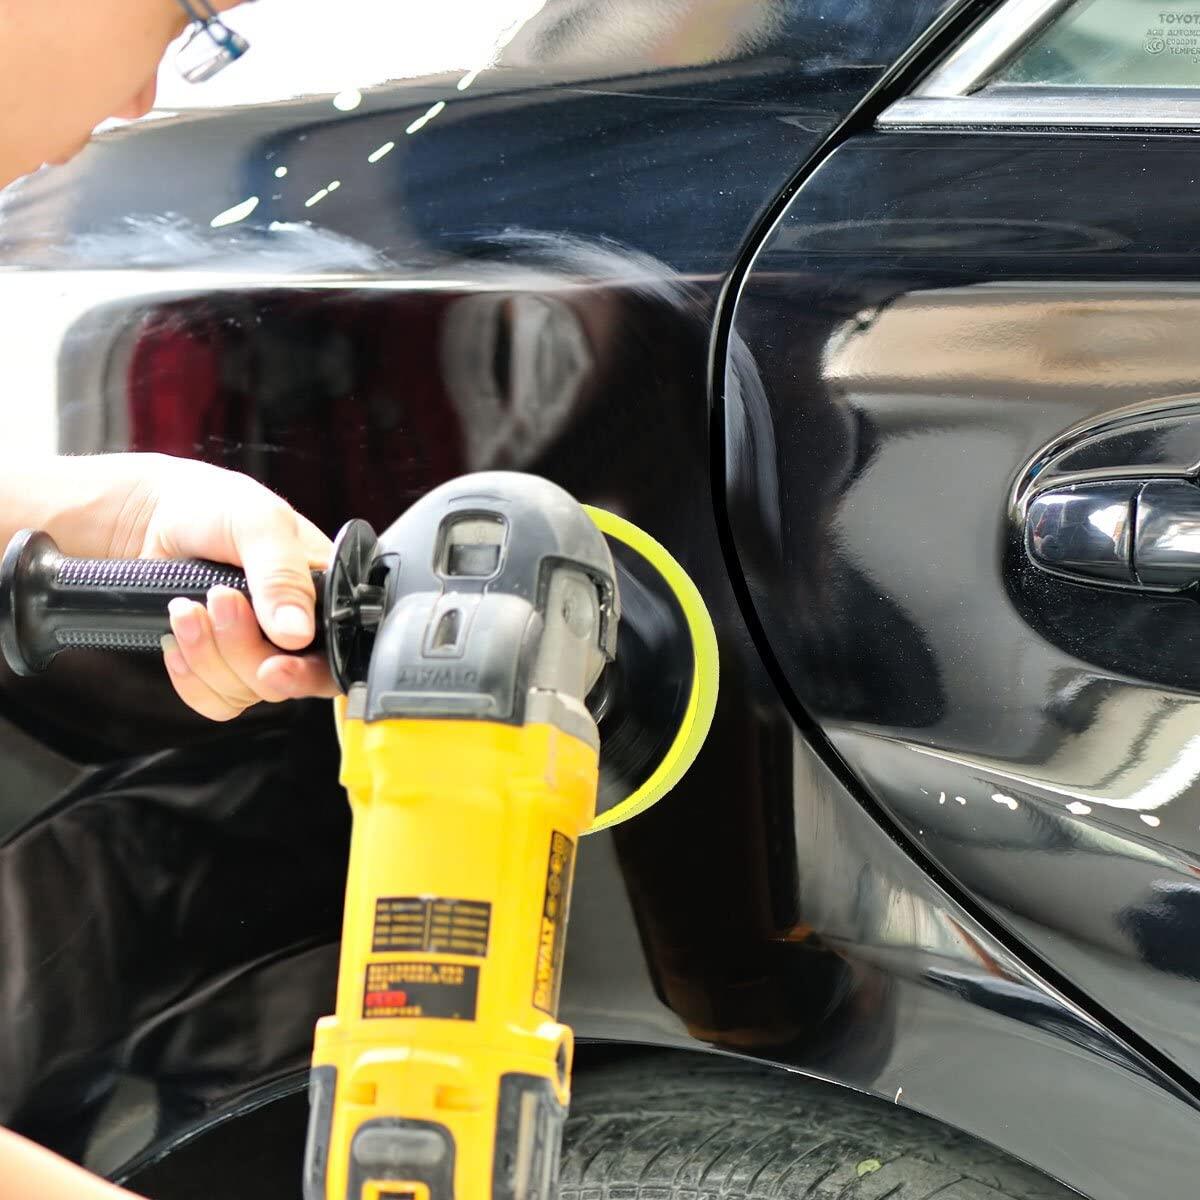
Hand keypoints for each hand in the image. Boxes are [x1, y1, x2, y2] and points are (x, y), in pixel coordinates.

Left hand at [136, 460, 338, 720]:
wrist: (151, 516)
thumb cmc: (215, 508)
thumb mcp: (258, 524)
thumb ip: (283, 576)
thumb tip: (298, 635)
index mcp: (326, 596)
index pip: (337, 657)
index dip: (308, 671)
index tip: (273, 665)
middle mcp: (300, 631)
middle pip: (286, 681)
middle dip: (242, 648)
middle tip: (218, 599)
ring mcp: (260, 651)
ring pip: (246, 692)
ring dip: (207, 654)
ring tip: (185, 606)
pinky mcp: (221, 667)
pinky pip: (214, 701)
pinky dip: (190, 675)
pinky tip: (179, 636)